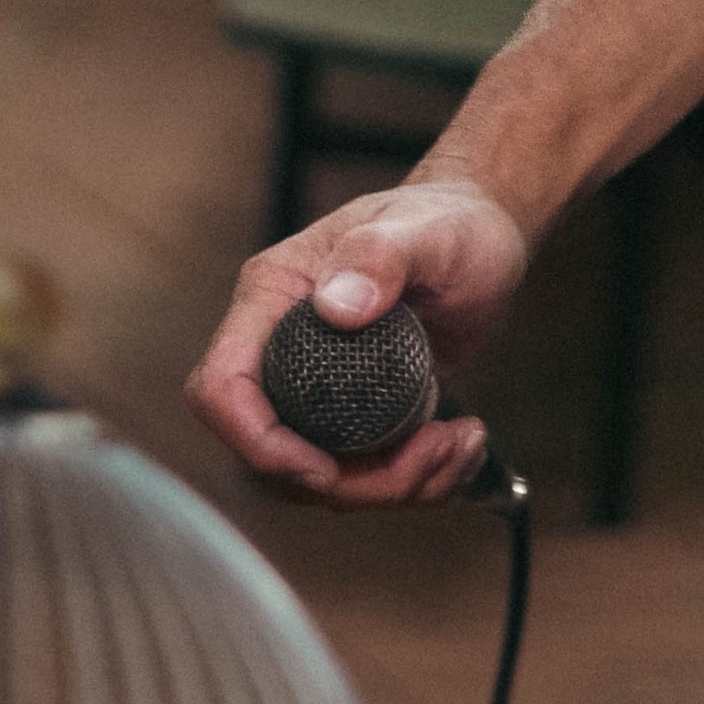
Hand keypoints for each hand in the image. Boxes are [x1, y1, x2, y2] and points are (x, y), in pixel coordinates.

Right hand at [184, 173, 526, 504]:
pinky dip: (413, 480)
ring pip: (322, 480)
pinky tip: (459, 444)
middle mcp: (283, 347)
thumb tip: (336, 304)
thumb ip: (379, 255)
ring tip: (458, 444)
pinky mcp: (351, 416)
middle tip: (432, 452)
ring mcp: (315, 388)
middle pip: (275, 455)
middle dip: (352, 480)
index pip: (223, 384)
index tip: (325, 468)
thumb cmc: (447, 219)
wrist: (480, 238)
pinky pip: (361, 475)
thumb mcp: (427, 231)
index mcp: (275, 295)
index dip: (257, 440)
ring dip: (394, 484)